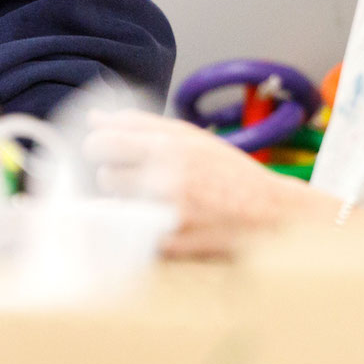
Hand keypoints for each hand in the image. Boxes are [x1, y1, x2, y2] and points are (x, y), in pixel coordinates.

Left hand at [83, 110, 325, 257]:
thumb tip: (94, 118)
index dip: (99, 147)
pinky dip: (141, 228)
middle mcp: (164, 178)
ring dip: (127, 203)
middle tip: (139, 179)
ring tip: (154, 201)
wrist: (268, 213)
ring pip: (115, 207)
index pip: (103, 142)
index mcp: (167, 146)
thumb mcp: (189, 136)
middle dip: (117, 177)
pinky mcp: (168, 244)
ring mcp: (166, 214)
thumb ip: (139, 124)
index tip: (107, 152)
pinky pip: (131, 234)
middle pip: (105, 176)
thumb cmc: (229, 172)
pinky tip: (164, 222)